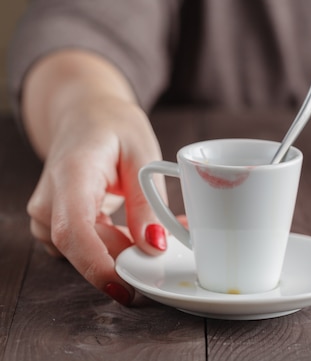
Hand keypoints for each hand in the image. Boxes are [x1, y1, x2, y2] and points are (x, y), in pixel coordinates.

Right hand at [23, 51, 166, 303]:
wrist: (84, 114)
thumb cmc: (113, 126)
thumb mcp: (143, 154)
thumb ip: (147, 202)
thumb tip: (155, 246)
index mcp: (72, 174)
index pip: (74, 232)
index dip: (99, 267)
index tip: (127, 288)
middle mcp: (50, 199)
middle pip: (84, 248)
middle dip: (128, 259)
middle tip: (169, 250)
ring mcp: (48, 214)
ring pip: (87, 252)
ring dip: (126, 250)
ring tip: (160, 229)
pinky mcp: (56, 223)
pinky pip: (88, 246)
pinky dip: (118, 244)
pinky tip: (141, 230)